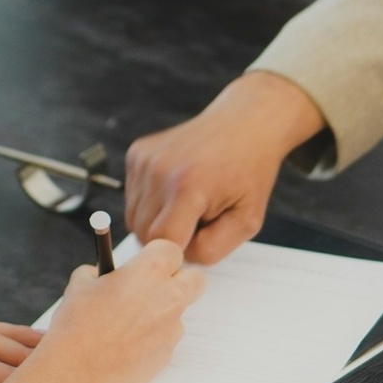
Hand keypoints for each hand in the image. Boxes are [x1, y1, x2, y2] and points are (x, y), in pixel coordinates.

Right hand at [39, 240, 206, 382]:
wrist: (78, 371)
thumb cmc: (78, 325)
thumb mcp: (79, 285)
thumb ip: (98, 273)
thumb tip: (101, 276)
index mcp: (150, 271)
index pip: (171, 250)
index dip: (157, 257)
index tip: (144, 264)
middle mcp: (169, 297)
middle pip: (195, 280)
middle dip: (180, 281)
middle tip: (154, 288)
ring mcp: (171, 329)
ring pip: (177, 314)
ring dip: (159, 315)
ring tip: (124, 327)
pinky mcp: (167, 355)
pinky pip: (165, 341)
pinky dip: (150, 341)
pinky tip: (123, 347)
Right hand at [125, 71, 325, 263]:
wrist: (243, 124)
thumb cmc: (249, 172)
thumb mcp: (247, 220)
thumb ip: (212, 249)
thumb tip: (177, 259)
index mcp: (188, 187)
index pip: (161, 243)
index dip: (178, 252)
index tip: (198, 243)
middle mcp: (159, 170)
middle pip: (144, 233)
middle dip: (169, 238)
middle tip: (199, 221)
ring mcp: (144, 159)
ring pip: (134, 217)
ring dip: (158, 220)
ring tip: (188, 203)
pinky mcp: (136, 153)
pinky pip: (133, 196)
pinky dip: (151, 201)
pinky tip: (177, 187)